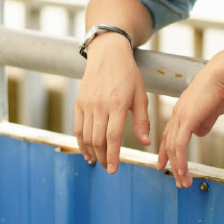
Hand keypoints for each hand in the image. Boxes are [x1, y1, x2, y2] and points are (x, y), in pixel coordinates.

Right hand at [73, 35, 150, 173]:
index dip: (113, 156)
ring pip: (86, 136)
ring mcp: (87, 104)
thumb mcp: (140, 95)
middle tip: (110, 169)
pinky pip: (77, 127)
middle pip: (97, 140)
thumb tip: (145, 143)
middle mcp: (99, 105)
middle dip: (104, 158)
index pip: (112, 137)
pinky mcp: (79, 102)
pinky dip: (81, 143)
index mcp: (117, 104)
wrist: (107, 53)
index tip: (114, 170)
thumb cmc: (128, 74)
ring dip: (93, 153)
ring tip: (100, 162)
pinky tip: (87, 152)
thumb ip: (142, 121)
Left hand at [156, 64, 223, 187]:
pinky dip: (181, 161)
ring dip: (178, 167)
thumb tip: (199, 134)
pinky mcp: (187, 119)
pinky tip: (184, 172)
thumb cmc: (222, 87)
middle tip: (176, 179)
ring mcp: (181, 116)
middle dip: (171, 163)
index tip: (165, 163)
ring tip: (183, 182)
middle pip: (168, 143)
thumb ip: (204, 122)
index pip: (170, 134)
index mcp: (182, 110)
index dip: (167, 150)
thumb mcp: (212, 109)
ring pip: (173, 147)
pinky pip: (180, 145)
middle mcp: (177, 113)